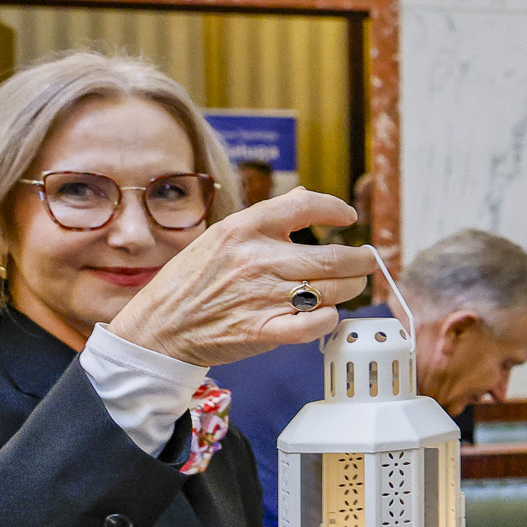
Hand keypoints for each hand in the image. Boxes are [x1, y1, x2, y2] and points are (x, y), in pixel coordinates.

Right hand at [107, 190, 376, 365]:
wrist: (159, 328)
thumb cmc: (192, 281)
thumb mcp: (220, 236)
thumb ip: (266, 218)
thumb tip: (306, 197)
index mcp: (244, 229)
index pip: (304, 206)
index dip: (335, 208)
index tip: (348, 218)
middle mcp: (257, 259)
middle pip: (335, 256)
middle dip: (361, 260)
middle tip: (367, 262)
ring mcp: (262, 296)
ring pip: (332, 289)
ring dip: (351, 289)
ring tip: (351, 286)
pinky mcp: (264, 330)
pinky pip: (315, 323)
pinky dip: (330, 318)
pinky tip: (328, 314)